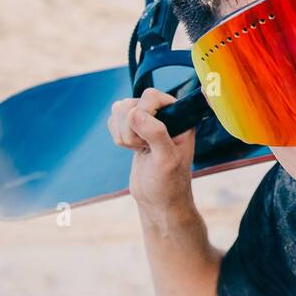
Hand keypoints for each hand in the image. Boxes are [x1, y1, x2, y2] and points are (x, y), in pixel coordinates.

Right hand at [108, 88, 195, 213]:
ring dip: (123, 133)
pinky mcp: (134, 129)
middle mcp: (165, 113)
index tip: (148, 139)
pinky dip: (118, 136)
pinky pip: (114, 121)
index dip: (143, 115)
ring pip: (119, 110)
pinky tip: (133, 149)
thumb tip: (134, 112)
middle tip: (143, 147)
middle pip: (130, 102)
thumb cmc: (170, 183)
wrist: (159, 200)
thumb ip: (155, 134)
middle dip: (130, 128)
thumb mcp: (166, 160)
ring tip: (139, 149)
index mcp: (181, 115)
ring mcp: (148, 120)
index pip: (151, 95)